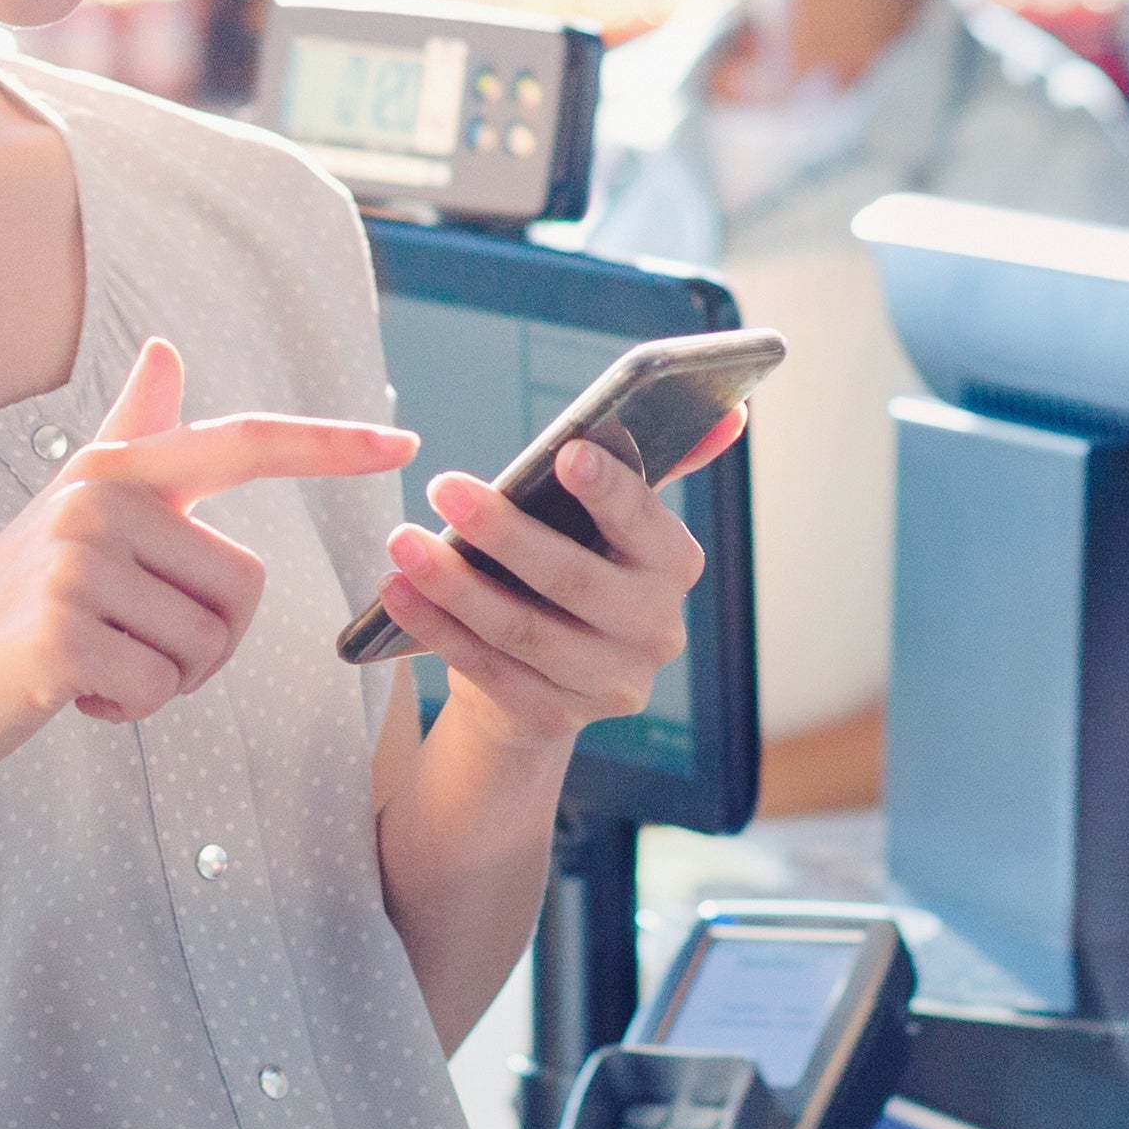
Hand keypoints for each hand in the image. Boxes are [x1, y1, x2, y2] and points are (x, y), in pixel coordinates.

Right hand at [0, 339, 413, 788]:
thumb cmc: (12, 601)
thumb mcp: (73, 507)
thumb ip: (129, 432)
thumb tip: (165, 347)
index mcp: (116, 468)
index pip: (242, 441)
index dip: (329, 443)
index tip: (405, 441)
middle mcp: (99, 499)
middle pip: (243, 589)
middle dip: (201, 643)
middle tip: (121, 641)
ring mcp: (74, 564)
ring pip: (206, 647)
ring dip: (161, 680)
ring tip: (89, 660)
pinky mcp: (58, 634)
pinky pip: (158, 690)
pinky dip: (125, 710)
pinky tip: (69, 692)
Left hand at [371, 411, 735, 752]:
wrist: (542, 677)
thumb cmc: (572, 569)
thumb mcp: (606, 523)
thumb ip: (648, 468)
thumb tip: (732, 411)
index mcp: (673, 566)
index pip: (646, 524)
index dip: (610, 491)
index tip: (567, 452)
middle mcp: (655, 631)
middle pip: (575, 581)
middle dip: (505, 532)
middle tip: (445, 487)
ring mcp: (607, 684)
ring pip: (522, 629)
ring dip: (454, 583)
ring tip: (403, 541)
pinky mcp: (553, 717)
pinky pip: (486, 669)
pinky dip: (436, 627)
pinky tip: (396, 591)